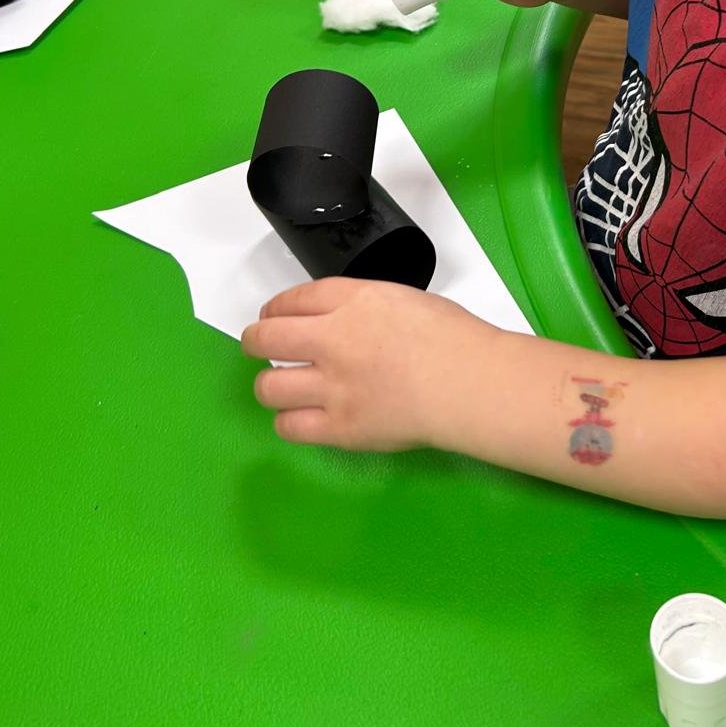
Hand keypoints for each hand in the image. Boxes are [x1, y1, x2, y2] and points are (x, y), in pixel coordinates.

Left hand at [241, 279, 494, 450]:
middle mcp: (332, 340)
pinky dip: (290, 419)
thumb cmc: (451, 335)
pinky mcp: (340, 428)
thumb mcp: (401, 298)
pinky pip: (289, 426)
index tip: (272, 317)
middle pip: (266, 339)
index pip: (291, 300)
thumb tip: (339, 322)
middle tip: (260, 348)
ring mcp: (332, 387)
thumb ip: (361, 306)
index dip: (274, 310)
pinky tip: (303, 415)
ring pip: (268, 387)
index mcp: (351, 301)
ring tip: (282, 386)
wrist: (470, 382)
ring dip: (271, 384)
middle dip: (255, 342)